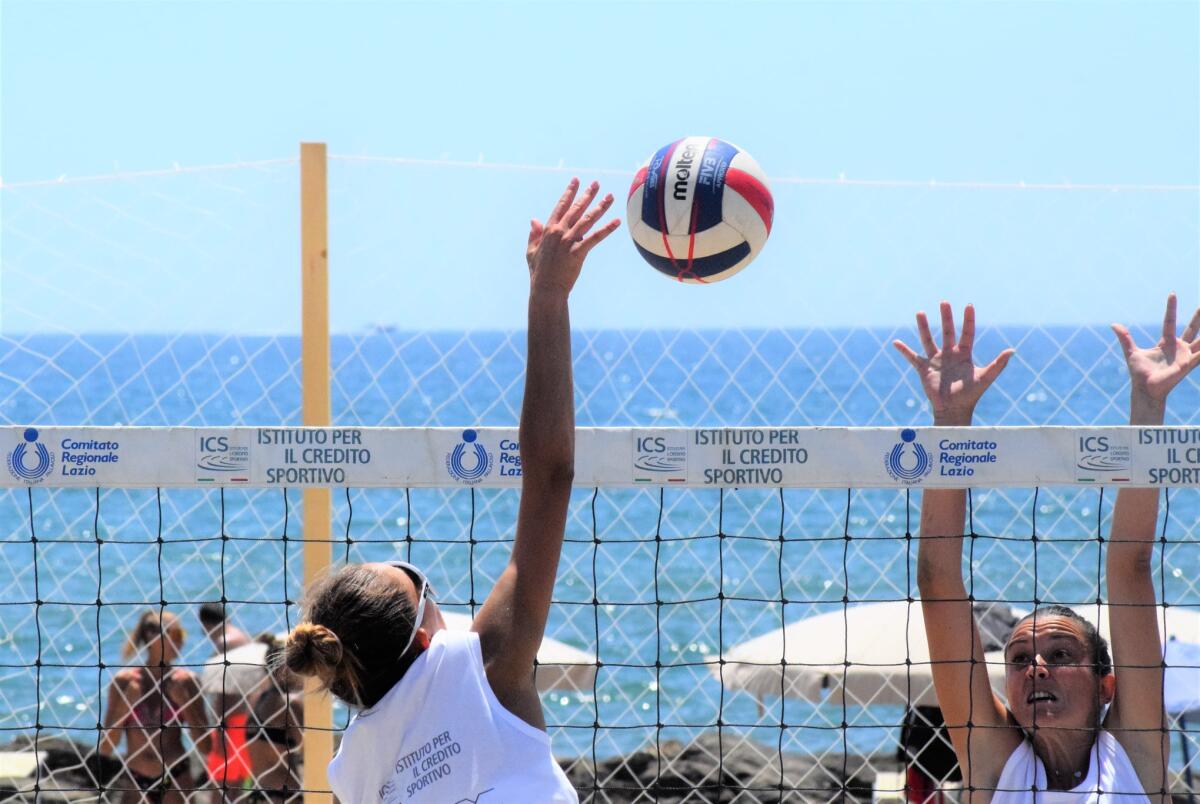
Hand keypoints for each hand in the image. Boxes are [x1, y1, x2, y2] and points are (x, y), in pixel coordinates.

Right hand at [525, 178, 620, 296]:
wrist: (545, 289)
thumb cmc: (538, 272)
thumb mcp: (531, 251)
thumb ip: (534, 235)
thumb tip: (534, 220)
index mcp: (549, 230)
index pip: (561, 206)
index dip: (569, 192)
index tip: (576, 181)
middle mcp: (559, 232)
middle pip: (577, 209)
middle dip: (587, 194)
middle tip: (597, 183)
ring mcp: (569, 241)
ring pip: (588, 219)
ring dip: (600, 207)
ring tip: (610, 197)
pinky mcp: (578, 252)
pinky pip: (595, 238)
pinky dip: (607, 229)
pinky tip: (616, 221)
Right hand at [893, 302, 1014, 424]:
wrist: (954, 410)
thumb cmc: (971, 395)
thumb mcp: (985, 378)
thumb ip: (998, 364)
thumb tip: (1012, 350)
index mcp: (964, 354)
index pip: (967, 333)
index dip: (968, 320)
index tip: (968, 306)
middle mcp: (950, 354)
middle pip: (947, 331)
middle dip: (946, 317)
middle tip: (944, 302)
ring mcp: (936, 361)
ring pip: (928, 340)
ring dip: (924, 327)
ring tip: (920, 313)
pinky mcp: (924, 369)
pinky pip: (912, 357)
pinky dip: (904, 350)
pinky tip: (896, 342)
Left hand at [1112, 293, 1199, 421]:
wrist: (1145, 389)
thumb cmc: (1140, 373)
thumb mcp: (1131, 352)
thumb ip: (1125, 338)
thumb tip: (1113, 324)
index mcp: (1166, 342)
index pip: (1170, 321)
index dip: (1171, 308)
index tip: (1172, 294)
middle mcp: (1178, 348)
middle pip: (1191, 328)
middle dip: (1198, 317)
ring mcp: (1185, 356)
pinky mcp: (1187, 365)